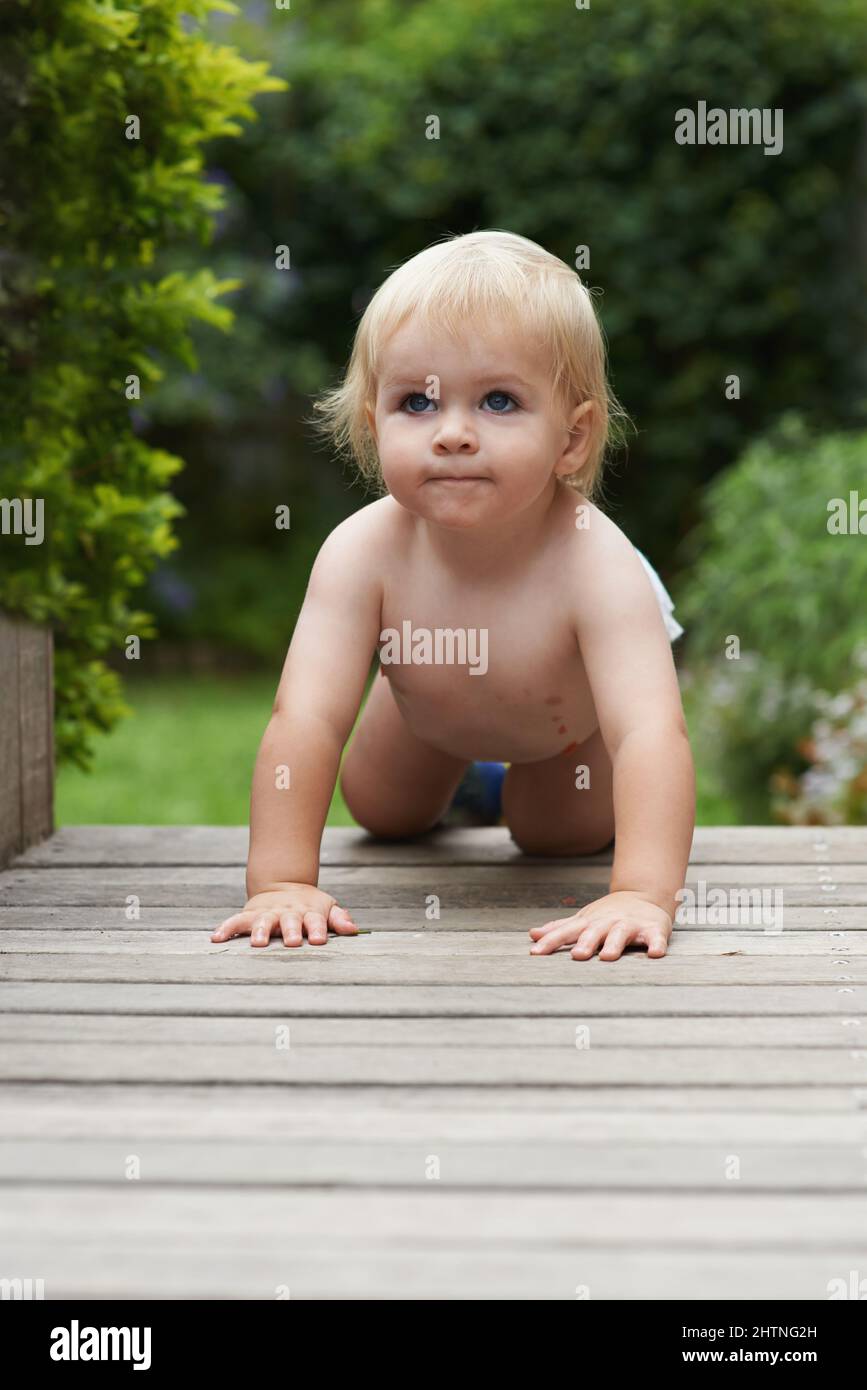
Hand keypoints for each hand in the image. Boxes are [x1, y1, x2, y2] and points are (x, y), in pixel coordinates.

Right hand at [210, 884, 357, 947]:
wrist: (283, 884)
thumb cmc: (309, 905)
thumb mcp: (326, 907)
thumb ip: (338, 919)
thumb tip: (353, 930)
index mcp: (308, 913)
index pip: (316, 921)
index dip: (318, 929)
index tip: (318, 940)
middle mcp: (287, 913)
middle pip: (289, 922)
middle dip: (290, 931)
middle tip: (291, 942)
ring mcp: (267, 913)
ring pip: (262, 921)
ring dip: (260, 931)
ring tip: (257, 943)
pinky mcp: (250, 914)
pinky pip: (236, 921)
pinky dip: (226, 928)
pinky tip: (216, 938)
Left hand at [529, 890, 671, 960]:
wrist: (644, 896)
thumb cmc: (607, 915)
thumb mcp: (583, 920)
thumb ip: (560, 929)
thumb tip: (532, 934)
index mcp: (589, 923)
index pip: (566, 932)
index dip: (551, 942)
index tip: (535, 953)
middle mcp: (607, 923)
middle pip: (594, 932)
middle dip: (585, 943)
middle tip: (576, 955)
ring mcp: (630, 925)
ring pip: (621, 935)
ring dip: (614, 944)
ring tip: (608, 956)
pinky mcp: (653, 930)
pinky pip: (655, 938)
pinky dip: (656, 945)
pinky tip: (655, 954)